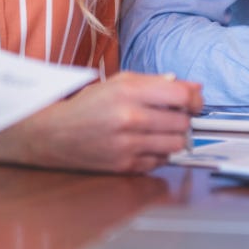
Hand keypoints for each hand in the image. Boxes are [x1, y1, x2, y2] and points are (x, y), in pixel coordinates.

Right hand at [0, 72, 203, 173]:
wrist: (53, 135)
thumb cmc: (87, 106)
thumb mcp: (118, 83)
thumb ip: (156, 83)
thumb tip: (193, 88)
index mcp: (128, 91)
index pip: (181, 95)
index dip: (194, 99)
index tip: (194, 102)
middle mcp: (130, 118)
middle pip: (183, 121)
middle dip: (182, 118)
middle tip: (170, 115)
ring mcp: (128, 144)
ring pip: (176, 144)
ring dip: (173, 138)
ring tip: (158, 131)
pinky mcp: (125, 166)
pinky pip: (160, 162)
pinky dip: (158, 154)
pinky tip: (144, 144)